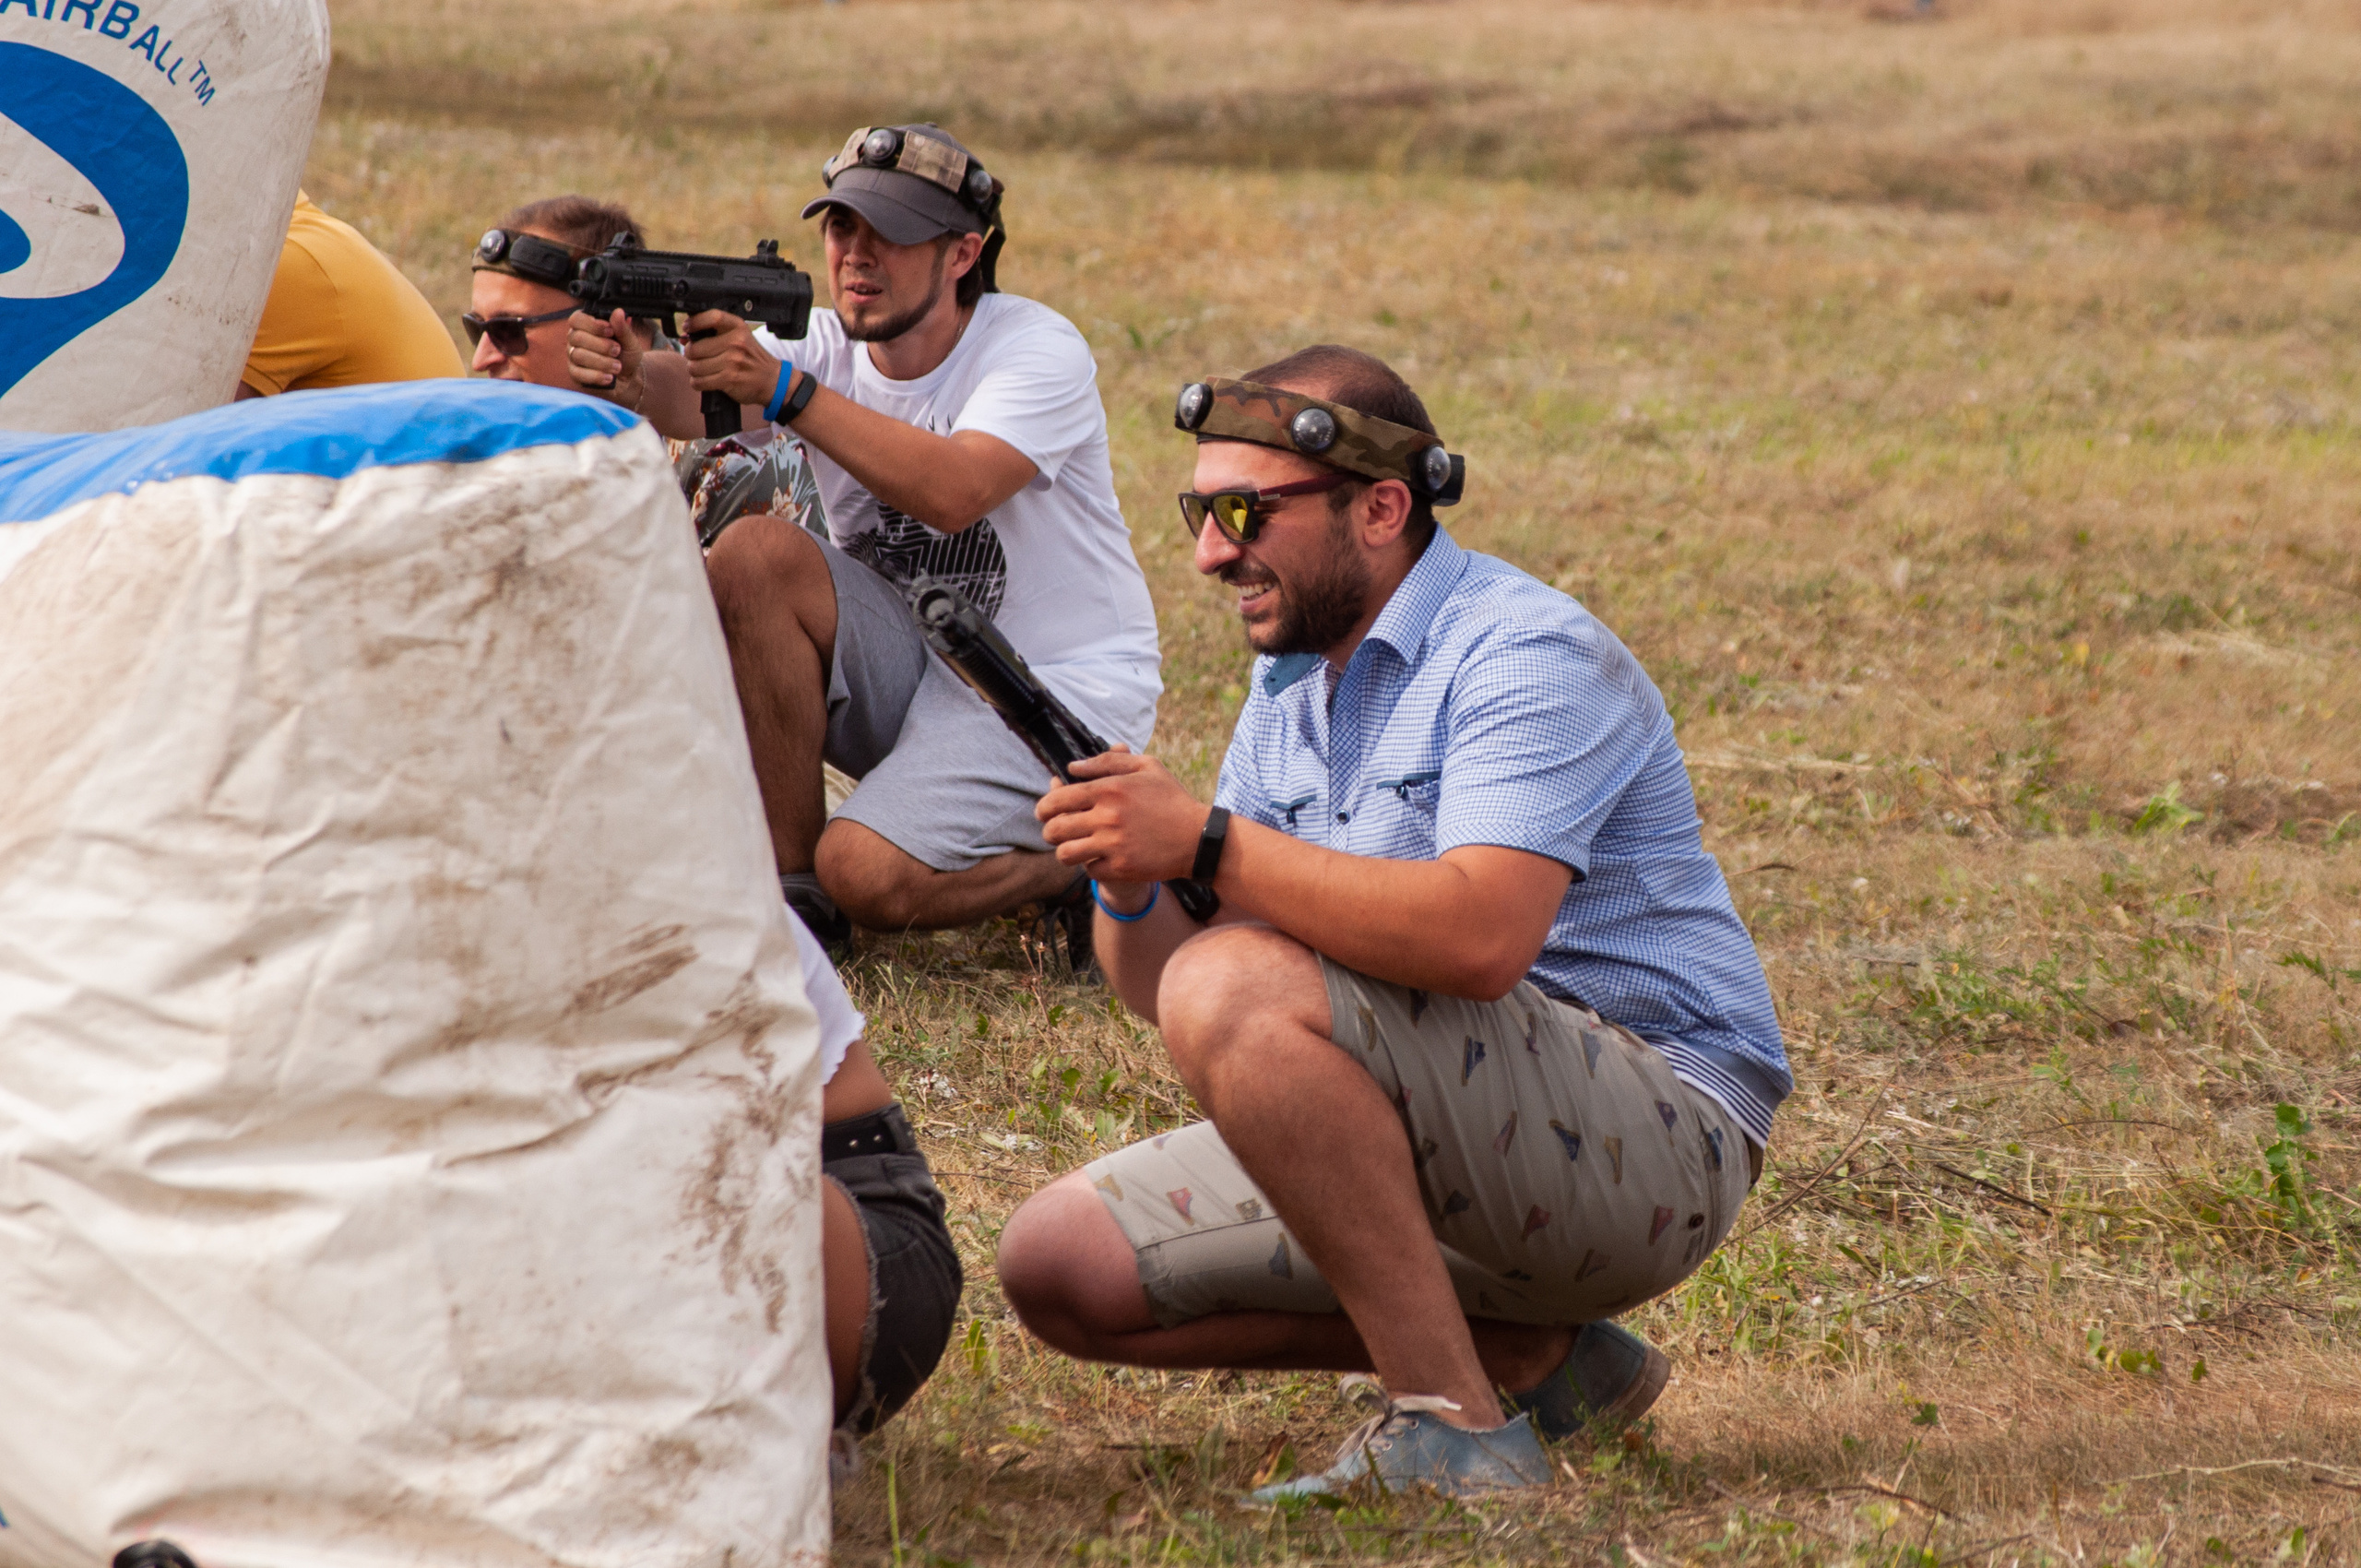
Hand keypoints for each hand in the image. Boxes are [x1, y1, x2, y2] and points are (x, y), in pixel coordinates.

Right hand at [566, 309, 647, 408]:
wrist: (628, 377)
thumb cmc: (626, 354)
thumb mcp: (629, 340)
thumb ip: (622, 327)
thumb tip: (619, 312)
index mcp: (585, 325)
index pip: (577, 319)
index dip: (592, 325)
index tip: (610, 331)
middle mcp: (575, 339)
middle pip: (577, 337)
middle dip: (600, 345)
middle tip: (617, 350)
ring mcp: (573, 356)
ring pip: (578, 355)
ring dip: (601, 362)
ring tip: (618, 366)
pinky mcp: (574, 373)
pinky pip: (578, 374)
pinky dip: (596, 376)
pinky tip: (609, 377)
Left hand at [683, 309, 785, 407]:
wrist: (772, 380)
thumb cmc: (751, 358)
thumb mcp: (739, 338)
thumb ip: (714, 334)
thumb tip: (685, 338)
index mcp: (737, 327)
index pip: (712, 317)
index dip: (695, 322)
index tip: (688, 328)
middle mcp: (735, 342)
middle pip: (695, 348)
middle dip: (691, 355)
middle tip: (698, 358)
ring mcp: (733, 361)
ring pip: (695, 367)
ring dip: (695, 371)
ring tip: (703, 370)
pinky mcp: (729, 379)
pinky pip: (700, 382)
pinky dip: (698, 383)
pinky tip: (705, 380)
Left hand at [1036, 747, 1210, 886]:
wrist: (1199, 838)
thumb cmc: (1172, 799)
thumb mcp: (1147, 767)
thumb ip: (1108, 761)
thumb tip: (1072, 767)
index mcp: (1109, 789)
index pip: (1057, 799)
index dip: (1043, 808)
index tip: (1044, 812)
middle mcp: (1107, 817)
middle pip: (1054, 829)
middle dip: (1049, 831)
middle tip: (1055, 832)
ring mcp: (1113, 845)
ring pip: (1065, 854)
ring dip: (1065, 851)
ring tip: (1073, 848)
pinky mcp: (1121, 869)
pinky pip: (1088, 870)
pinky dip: (1090, 866)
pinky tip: (1099, 858)